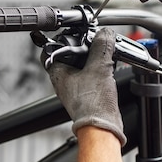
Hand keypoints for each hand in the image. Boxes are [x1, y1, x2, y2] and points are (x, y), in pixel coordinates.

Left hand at [45, 28, 126, 145]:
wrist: (103, 128)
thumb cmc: (92, 105)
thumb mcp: (99, 68)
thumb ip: (101, 47)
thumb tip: (105, 34)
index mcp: (58, 72)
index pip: (51, 48)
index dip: (62, 38)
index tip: (75, 33)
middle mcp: (64, 80)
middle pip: (71, 54)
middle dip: (85, 46)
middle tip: (96, 41)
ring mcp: (76, 87)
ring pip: (83, 64)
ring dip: (95, 57)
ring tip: (106, 53)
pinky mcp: (88, 93)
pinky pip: (93, 74)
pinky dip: (101, 68)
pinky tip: (111, 66)